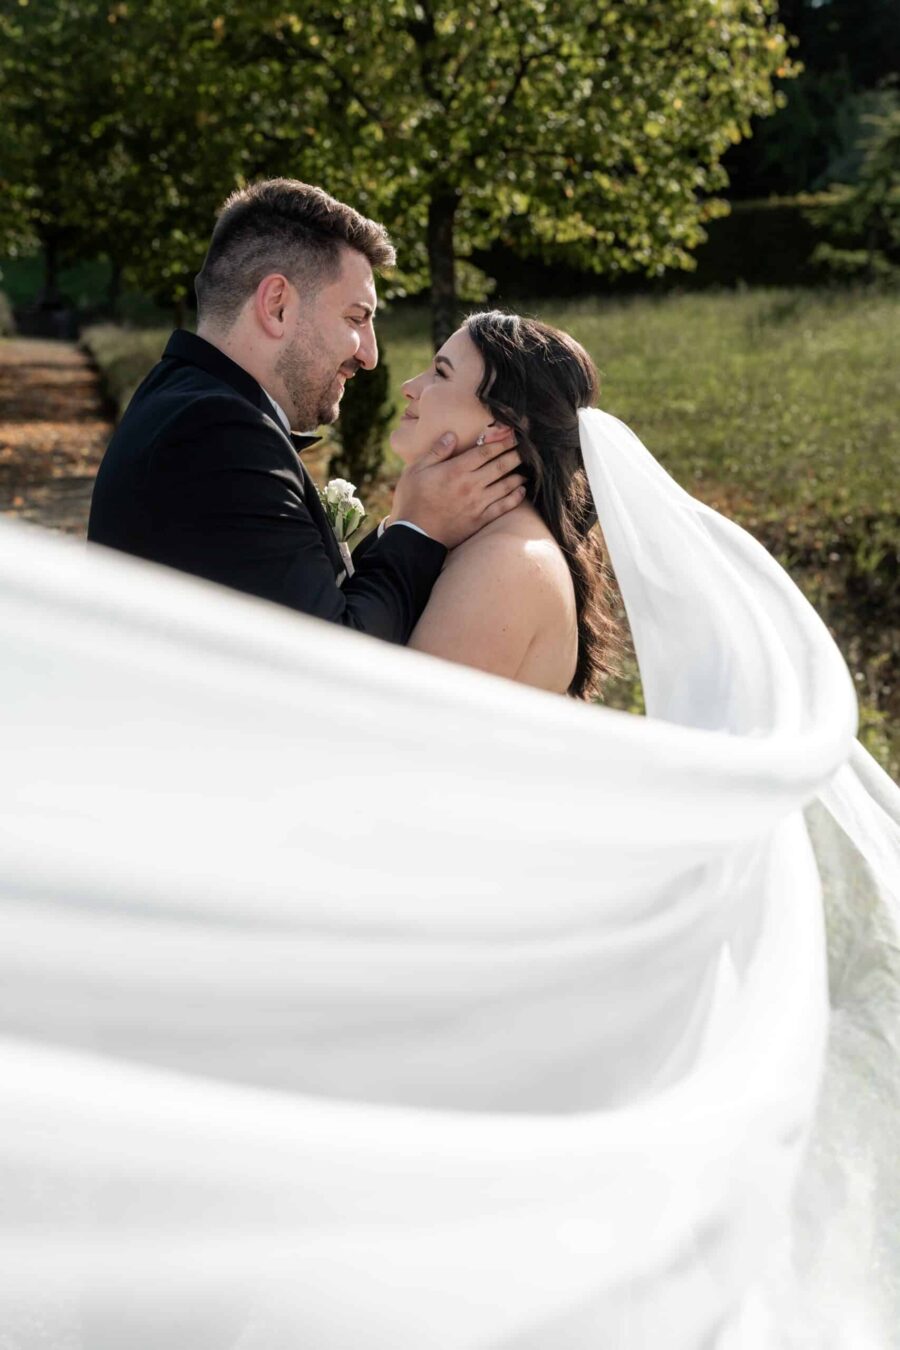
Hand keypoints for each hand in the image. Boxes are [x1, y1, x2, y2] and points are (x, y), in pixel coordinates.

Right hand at [390, 425, 525, 548]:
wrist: (415, 535)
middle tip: (527, 447)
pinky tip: (521, 490)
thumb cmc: (412, 500)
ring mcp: (478, 503)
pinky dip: (515, 497)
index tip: (512, 434)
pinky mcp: (480, 519)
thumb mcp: (416, 470)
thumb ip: (436, 452)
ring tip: (526, 467)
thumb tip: (452, 435)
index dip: (501, 441)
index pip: (485, 451)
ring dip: (518, 474)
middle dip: (515, 454)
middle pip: (500, 466)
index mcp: (456, 470)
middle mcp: (471, 485)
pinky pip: (503, 507)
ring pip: (505, 485)